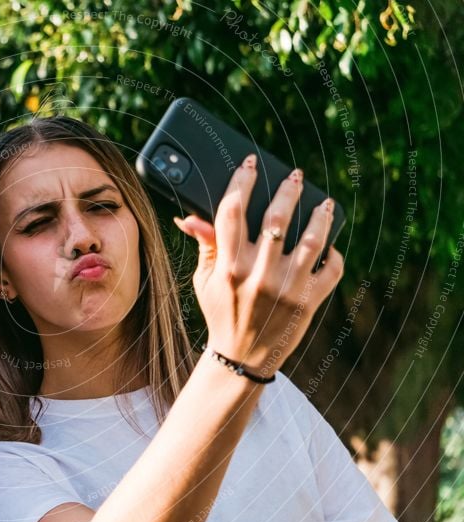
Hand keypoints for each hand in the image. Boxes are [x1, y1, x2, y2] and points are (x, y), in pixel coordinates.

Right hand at [174, 153, 343, 376]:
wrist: (243, 356)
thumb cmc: (222, 312)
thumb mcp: (205, 280)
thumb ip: (206, 246)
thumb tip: (190, 217)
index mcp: (229, 267)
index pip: (233, 211)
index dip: (242, 180)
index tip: (250, 163)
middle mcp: (258, 275)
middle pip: (276, 218)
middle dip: (287, 190)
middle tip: (295, 176)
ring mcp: (287, 289)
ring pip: (311, 240)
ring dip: (319, 217)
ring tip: (324, 203)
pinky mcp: (309, 302)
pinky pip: (331, 269)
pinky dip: (334, 254)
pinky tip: (329, 244)